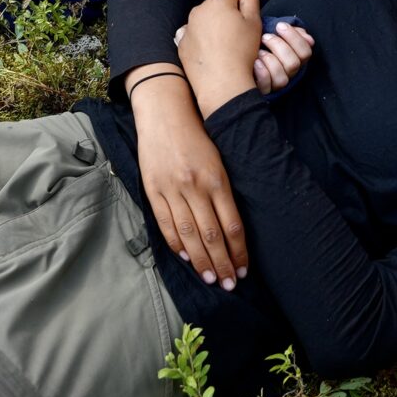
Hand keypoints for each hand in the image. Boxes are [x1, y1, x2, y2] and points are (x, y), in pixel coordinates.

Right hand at [132, 86, 247, 288]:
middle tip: (229, 284)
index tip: (244, 269)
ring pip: (189, 235)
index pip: (231, 224)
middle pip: (211, 235)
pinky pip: (165, 224)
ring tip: (210, 278)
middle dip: (222, 263)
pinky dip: (177, 244)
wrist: (165, 111)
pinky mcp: (153, 189)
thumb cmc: (198, 135)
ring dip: (201, 261)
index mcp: (217, 178)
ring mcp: (172, 189)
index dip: (238, 251)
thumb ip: (224, 190)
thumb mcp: (219, 158)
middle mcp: (195, 186)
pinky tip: (187, 257)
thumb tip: (233, 227)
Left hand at [179, 0, 262, 116]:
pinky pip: (193, 37)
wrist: (221, 82)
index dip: (244, 10)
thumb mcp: (254, 22)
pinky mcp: (182, 44)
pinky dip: (201, 41)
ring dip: (214, 29)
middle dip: (227, 17)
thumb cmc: (242, 51)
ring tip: (225, 47)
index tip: (247, 25)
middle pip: (217, 8)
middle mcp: (199, 10)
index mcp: (218, 0)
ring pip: (205, 22)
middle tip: (238, 37)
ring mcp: (187, 27)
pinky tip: (211, 53)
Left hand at [253, 21, 314, 92]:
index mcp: (294, 58)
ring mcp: (276, 84)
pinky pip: (267, 85)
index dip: (295, 38)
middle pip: (294, 64)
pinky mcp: (263, 90)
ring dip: (270, 60)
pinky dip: (262, 73)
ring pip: (282, 78)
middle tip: (265, 37)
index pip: (305, 52)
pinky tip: (254, 62)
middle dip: (279, 46)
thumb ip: (291, 32)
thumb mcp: (274, 34)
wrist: (237, 59)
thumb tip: (307, 37)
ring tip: (258, 51)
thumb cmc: (258, 43)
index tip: (279, 26)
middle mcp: (288, 74)